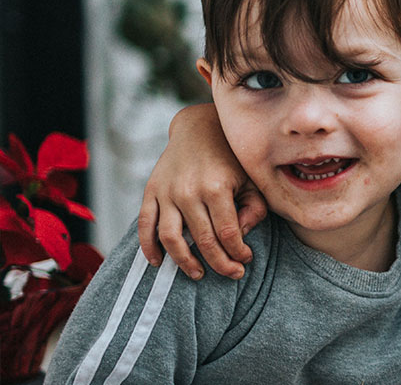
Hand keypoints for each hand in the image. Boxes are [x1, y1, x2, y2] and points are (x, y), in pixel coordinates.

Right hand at [137, 103, 266, 278]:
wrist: (199, 128)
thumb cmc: (231, 157)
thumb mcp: (252, 179)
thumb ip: (255, 208)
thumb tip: (241, 236)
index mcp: (217, 187)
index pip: (228, 233)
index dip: (238, 253)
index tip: (245, 261)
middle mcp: (189, 191)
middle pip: (203, 240)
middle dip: (220, 263)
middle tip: (232, 274)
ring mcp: (167, 192)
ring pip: (171, 238)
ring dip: (184, 262)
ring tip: (198, 274)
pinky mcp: (151, 191)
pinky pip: (145, 224)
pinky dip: (148, 247)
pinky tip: (158, 262)